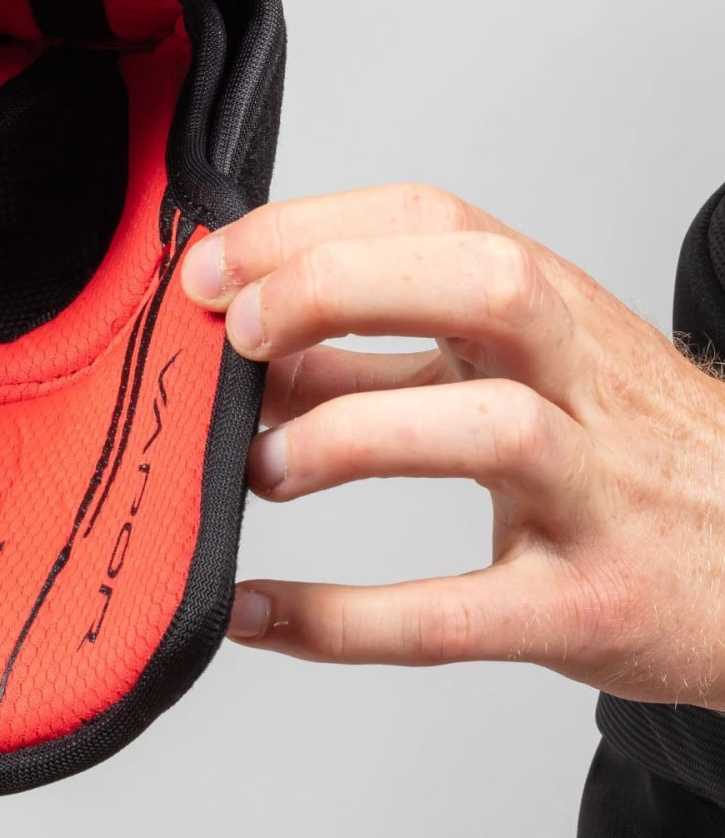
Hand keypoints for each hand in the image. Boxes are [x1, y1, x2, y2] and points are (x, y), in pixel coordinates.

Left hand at [180, 184, 724, 708]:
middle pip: (481, 285)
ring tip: (262, 466)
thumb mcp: (514, 372)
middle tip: (239, 336)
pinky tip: (261, 612)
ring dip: (351, 437)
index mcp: (549, 309)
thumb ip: (382, 360)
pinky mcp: (592, 606)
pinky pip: (462, 612)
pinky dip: (346, 616)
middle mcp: (584, 380)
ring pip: (492, 430)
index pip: (429, 221)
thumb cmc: (625, 449)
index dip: (309, 230)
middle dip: (338, 289)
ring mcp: (598, 491)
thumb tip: (246, 357)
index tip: (212, 267)